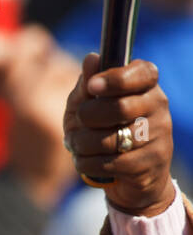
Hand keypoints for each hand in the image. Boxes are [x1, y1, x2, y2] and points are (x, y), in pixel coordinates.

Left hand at [64, 54, 174, 216]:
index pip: (141, 73)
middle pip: (119, 107)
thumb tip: (91, 58)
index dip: (114, 79)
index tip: (92, 86)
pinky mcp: (151, 162)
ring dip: (82, 143)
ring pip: (110, 138)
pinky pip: (109, 162)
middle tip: (76, 124)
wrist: (127, 176)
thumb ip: (88, 86)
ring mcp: (158, 134)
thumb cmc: (102, 132)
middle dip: (87, 117)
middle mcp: (158, 105)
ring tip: (76, 145)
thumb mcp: (88, 107)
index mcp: (146, 85)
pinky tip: (85, 161)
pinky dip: (87, 163)